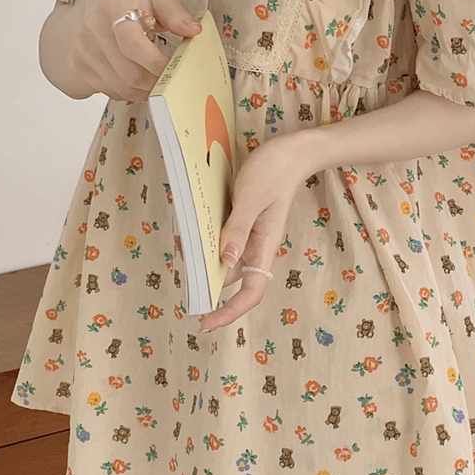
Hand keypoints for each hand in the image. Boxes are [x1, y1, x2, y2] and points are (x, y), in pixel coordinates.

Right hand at [40, 0, 202, 102]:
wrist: (84, 7)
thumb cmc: (123, 0)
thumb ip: (175, 13)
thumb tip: (195, 30)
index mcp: (113, 9)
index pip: (133, 46)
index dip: (158, 63)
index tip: (177, 68)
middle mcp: (92, 31)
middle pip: (130, 74)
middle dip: (157, 82)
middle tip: (173, 80)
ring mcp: (82, 52)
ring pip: (121, 88)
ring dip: (146, 91)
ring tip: (158, 80)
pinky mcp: (78, 67)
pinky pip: (110, 91)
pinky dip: (129, 92)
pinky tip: (137, 79)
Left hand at [198, 131, 310, 331]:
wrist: (293, 151)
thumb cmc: (275, 171)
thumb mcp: (252, 197)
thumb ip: (237, 228)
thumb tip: (225, 262)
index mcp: (264, 246)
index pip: (251, 291)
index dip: (230, 311)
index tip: (206, 323)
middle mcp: (256, 245)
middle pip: (231, 277)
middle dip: (206, 282)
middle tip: (181, 276)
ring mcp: (249, 233)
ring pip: (223, 257)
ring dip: (202, 256)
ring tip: (182, 243)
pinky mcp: (242, 220)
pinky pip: (222, 237)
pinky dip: (205, 238)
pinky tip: (190, 228)